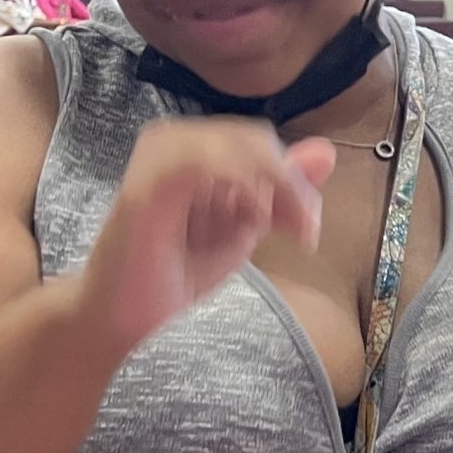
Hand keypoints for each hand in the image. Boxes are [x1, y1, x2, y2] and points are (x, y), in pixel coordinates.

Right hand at [76, 117, 334, 355]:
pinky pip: (197, 162)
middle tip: (304, 232)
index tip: (307, 229)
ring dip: (270, 185)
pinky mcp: (144, 187)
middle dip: (289, 185)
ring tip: (275, 228)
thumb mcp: (246, 226)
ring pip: (231, 143)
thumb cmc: (179, 270)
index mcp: (196, 148)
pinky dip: (237, 183)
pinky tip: (252, 216)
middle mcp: (173, 141)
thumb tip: (326, 151)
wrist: (126, 314)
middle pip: (252, 138)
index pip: (260, 142)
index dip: (294, 179)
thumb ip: (283, 190)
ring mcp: (156, 160)